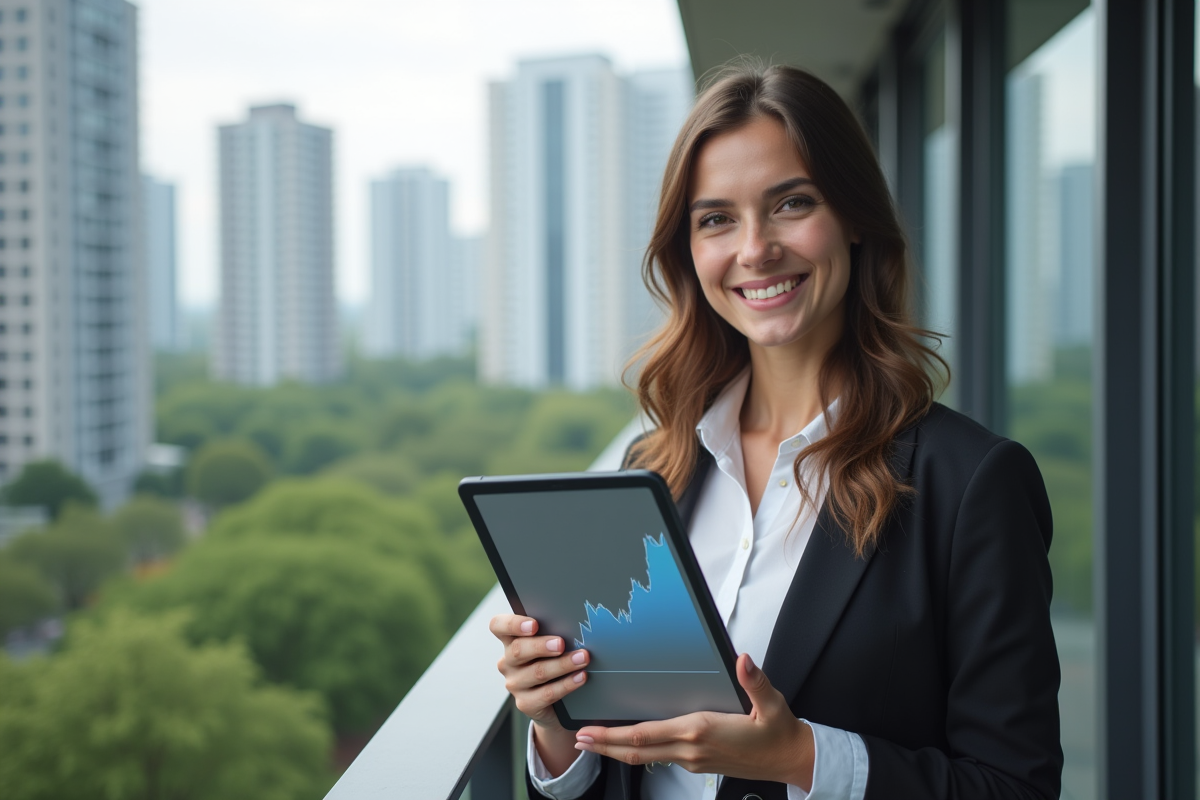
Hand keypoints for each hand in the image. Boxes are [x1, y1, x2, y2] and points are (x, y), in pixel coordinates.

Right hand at [489, 613, 590, 776]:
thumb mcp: (549, 644)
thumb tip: (573, 625)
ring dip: (562, 664)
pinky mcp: (525, 703)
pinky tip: (580, 677)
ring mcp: (514, 684)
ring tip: (582, 658)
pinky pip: (547, 693)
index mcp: (510, 640)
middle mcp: (507, 661)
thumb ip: (553, 632)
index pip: (498, 626)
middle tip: (561, 644)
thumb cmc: (553, 660)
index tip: (534, 624)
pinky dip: (566, 684)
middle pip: (518, 650)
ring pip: (537, 672)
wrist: (557, 701)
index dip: (513, 624)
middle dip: (541, 646)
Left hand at [573, 654, 814, 789]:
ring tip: (593, 742)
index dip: (614, 735)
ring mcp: (693, 759)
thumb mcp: (771, 703)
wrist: (791, 760)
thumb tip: (742, 660)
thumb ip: (754, 681)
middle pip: (636, 751)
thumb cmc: (777, 733)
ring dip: (616, 751)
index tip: (590, 729)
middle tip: (578, 738)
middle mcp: (691, 749)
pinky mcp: (698, 763)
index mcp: (701, 730)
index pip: (647, 734)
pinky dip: (638, 751)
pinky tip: (629, 743)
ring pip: (645, 758)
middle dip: (604, 745)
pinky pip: (659, 758)